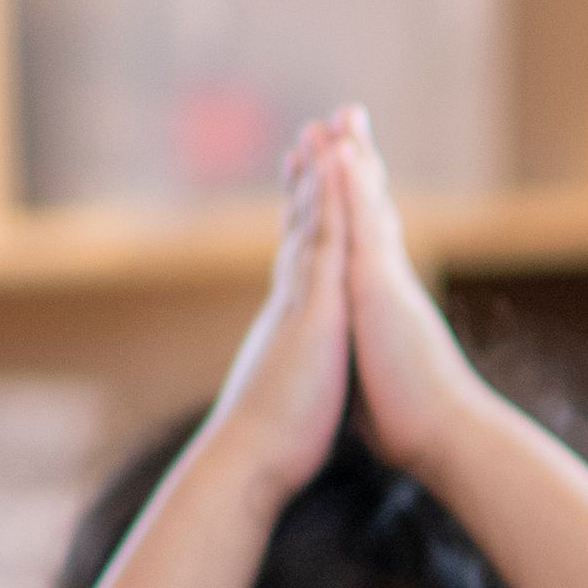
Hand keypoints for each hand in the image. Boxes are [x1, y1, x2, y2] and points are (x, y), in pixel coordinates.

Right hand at [191, 122, 360, 503]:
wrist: (251, 458)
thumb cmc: (271, 441)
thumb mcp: (286, 394)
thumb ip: (287, 374)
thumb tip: (283, 379)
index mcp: (293, 320)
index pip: (300, 258)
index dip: (303, 217)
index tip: (306, 182)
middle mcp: (293, 299)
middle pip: (302, 225)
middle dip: (309, 178)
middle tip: (312, 132)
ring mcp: (301, 298)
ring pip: (312, 222)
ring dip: (320, 174)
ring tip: (324, 129)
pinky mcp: (314, 306)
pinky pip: (325, 240)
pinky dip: (330, 201)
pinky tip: (337, 167)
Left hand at [319, 111, 502, 475]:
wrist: (443, 433)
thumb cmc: (411, 421)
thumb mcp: (377, 379)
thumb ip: (369, 360)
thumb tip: (362, 370)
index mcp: (380, 304)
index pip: (364, 243)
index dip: (354, 203)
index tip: (343, 171)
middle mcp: (386, 281)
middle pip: (369, 208)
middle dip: (357, 163)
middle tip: (347, 119)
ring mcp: (384, 278)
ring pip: (367, 203)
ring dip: (355, 156)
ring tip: (344, 114)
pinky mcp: (378, 284)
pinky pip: (361, 222)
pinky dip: (352, 184)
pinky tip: (344, 151)